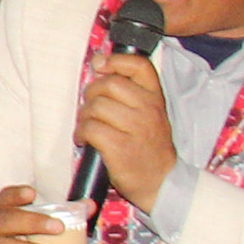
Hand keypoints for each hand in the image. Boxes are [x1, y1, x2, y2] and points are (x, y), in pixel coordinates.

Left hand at [73, 54, 176, 210]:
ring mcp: (135, 128)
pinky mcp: (119, 147)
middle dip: (91, 94)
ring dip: (83, 116)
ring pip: (96, 106)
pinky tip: (84, 140)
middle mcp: (148, 110)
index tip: (99, 65)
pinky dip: (81, 133)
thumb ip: (131, 93)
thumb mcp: (150, 115)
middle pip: (109, 84)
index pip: (139, 66)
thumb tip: (99, 65)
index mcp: (155, 98)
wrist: (161, 182)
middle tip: (90, 109)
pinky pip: (90, 128)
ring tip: (86, 128)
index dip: (115, 60)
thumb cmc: (149, 148)